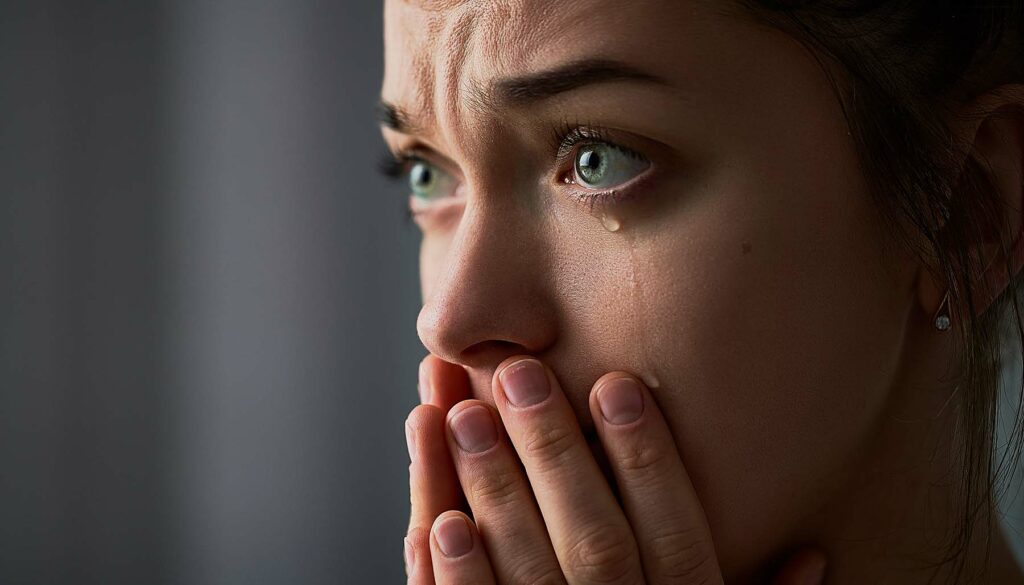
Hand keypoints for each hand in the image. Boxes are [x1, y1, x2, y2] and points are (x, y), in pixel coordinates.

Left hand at [404, 354, 826, 583]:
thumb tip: (818, 556)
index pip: (679, 536)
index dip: (648, 460)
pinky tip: (436, 520)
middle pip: (595, 541)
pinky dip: (456, 581)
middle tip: (518, 374)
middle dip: (554, 454)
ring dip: (491, 494)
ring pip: (528, 576)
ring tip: (460, 416)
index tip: (616, 383)